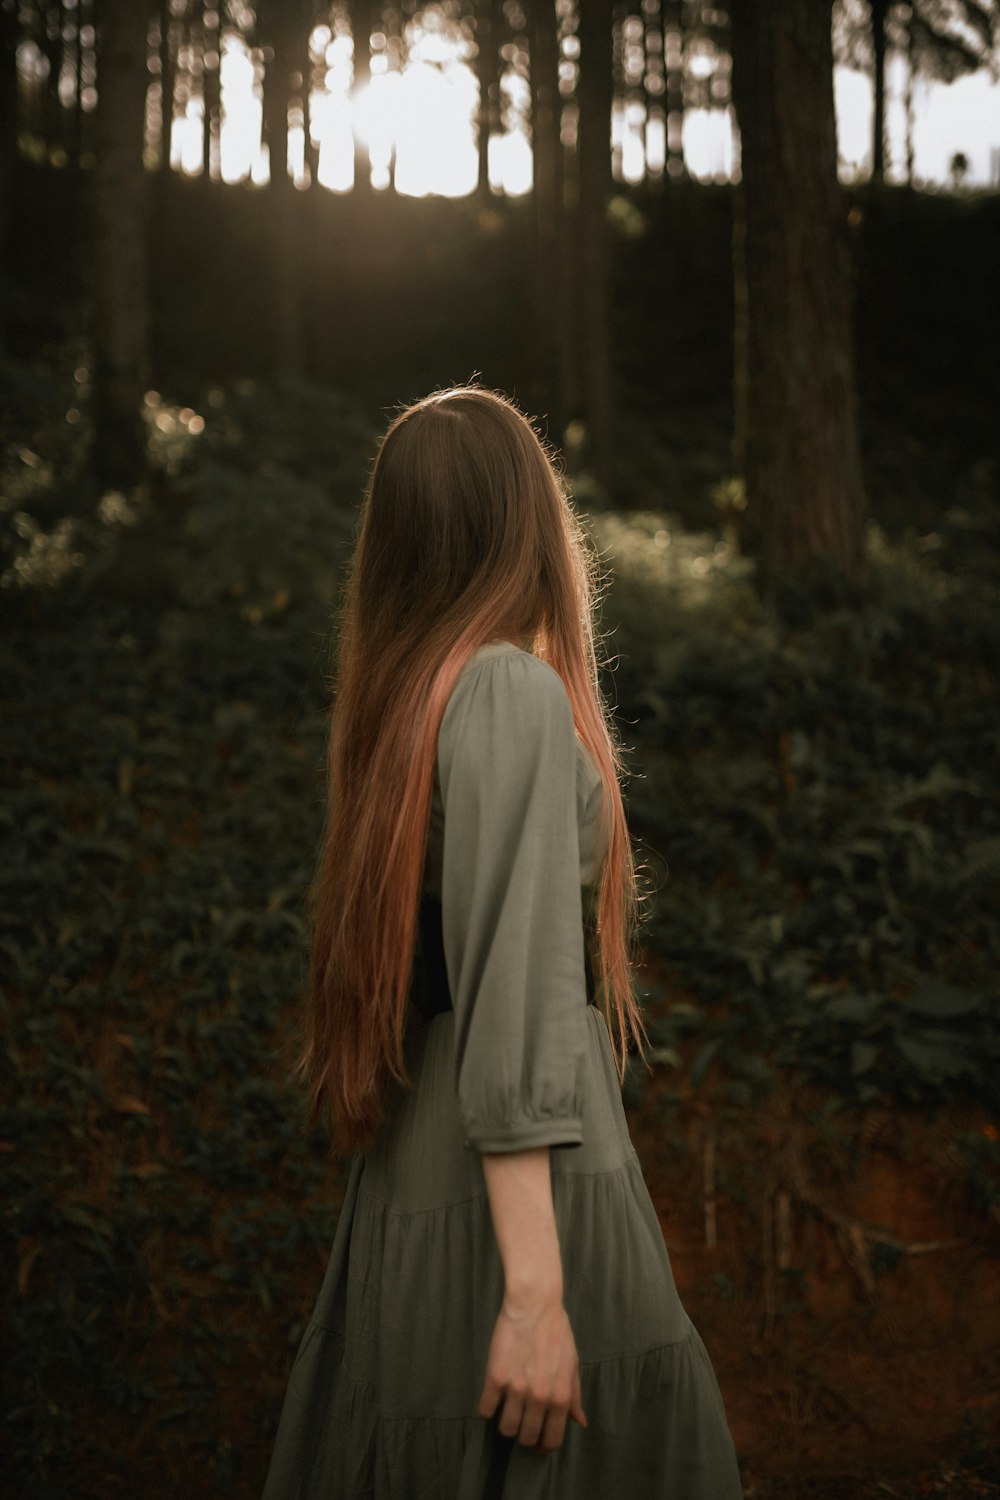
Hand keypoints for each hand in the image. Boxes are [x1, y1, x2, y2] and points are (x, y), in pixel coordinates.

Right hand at [478, 1289, 587, 1455]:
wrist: (534, 1305)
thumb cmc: (556, 1331)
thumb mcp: (572, 1364)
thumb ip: (574, 1395)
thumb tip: (580, 1422)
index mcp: (560, 1397)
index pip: (551, 1439)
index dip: (542, 1446)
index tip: (536, 1442)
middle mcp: (540, 1398)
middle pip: (525, 1437)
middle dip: (523, 1435)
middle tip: (520, 1422)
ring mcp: (516, 1389)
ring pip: (505, 1428)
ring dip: (505, 1423)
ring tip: (507, 1409)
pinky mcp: (495, 1377)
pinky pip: (486, 1409)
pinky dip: (488, 1408)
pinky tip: (493, 1397)